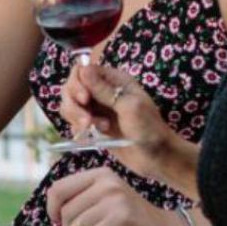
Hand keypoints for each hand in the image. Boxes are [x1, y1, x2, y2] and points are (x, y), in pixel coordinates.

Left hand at [45, 166, 183, 225]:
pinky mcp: (121, 218)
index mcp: (100, 174)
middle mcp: (107, 183)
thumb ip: (81, 196)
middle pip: (66, 211)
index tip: (57, 219)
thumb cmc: (128, 217)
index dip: (52, 208)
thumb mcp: (106, 196)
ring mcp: (115, 200)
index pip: (58, 189)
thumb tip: (50, 209)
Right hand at [59, 64, 192, 186]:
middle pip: (71, 88)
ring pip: (70, 105)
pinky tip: (95, 135)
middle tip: (86, 121)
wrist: (156, 156)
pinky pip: (74, 121)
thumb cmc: (148, 128)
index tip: (84, 99)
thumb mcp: (128, 106)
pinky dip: (79, 128)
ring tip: (93, 128)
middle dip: (74, 104)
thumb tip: (83, 69)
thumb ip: (104, 89)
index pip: (83, 71)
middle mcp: (103, 91)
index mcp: (115, 80)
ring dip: (76, 117)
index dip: (78, 83)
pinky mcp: (93, 125)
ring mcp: (97, 108)